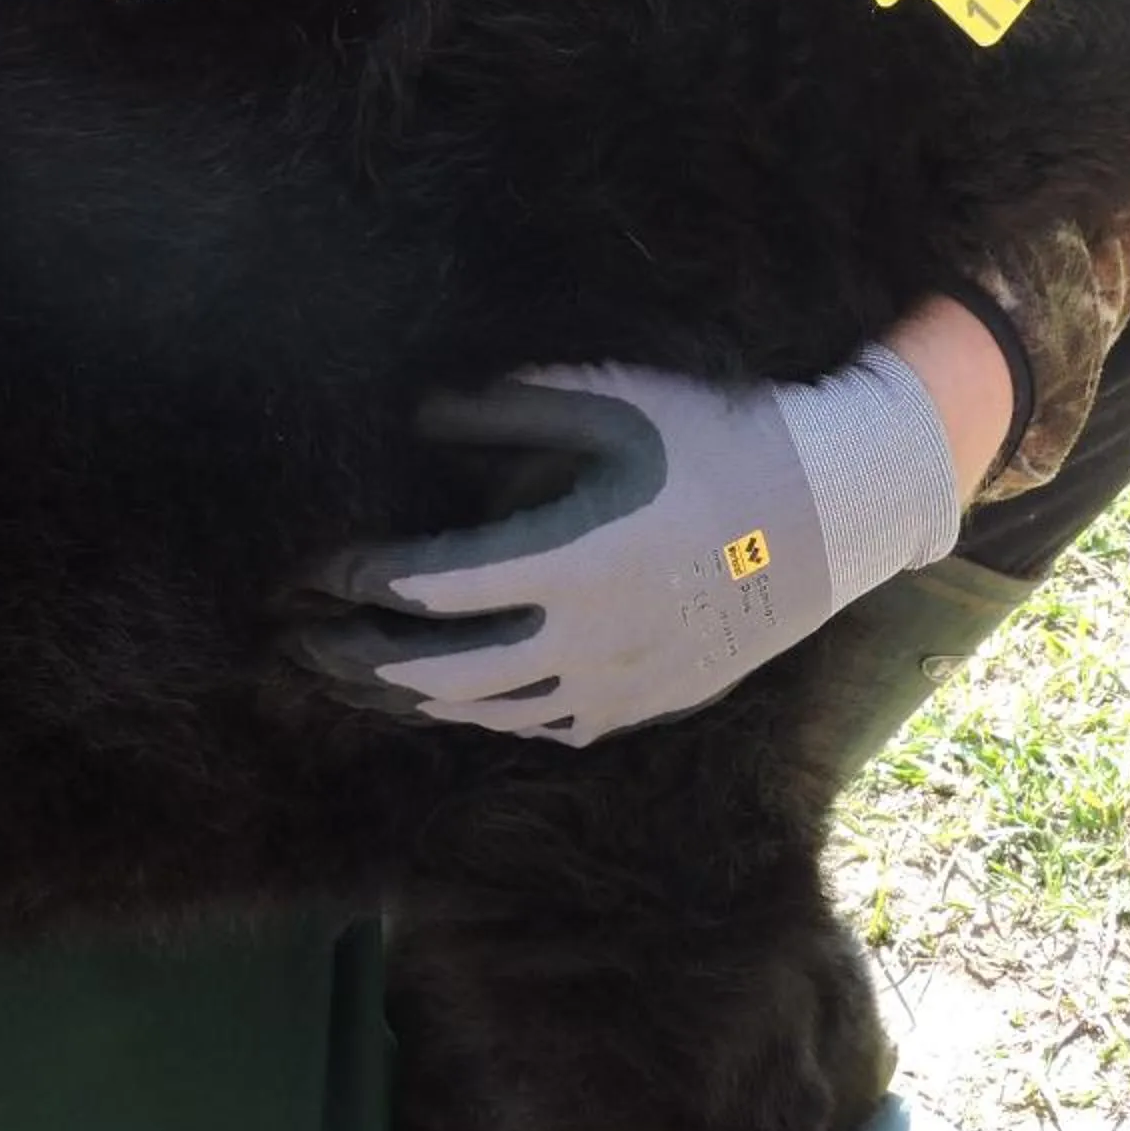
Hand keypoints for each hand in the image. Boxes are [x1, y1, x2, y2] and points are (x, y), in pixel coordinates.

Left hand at [294, 345, 969, 745]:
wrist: (830, 516)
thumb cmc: (719, 441)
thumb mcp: (615, 405)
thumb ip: (508, 413)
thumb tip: (420, 416)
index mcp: (569, 559)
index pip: (431, 586)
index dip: (360, 580)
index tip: (316, 568)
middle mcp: (582, 638)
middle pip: (437, 668)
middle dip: (356, 657)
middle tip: (299, 641)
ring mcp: (613, 684)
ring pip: (482, 712)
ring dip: (408, 697)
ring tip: (353, 679)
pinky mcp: (639, 704)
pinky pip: (539, 725)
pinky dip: (483, 714)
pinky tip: (453, 699)